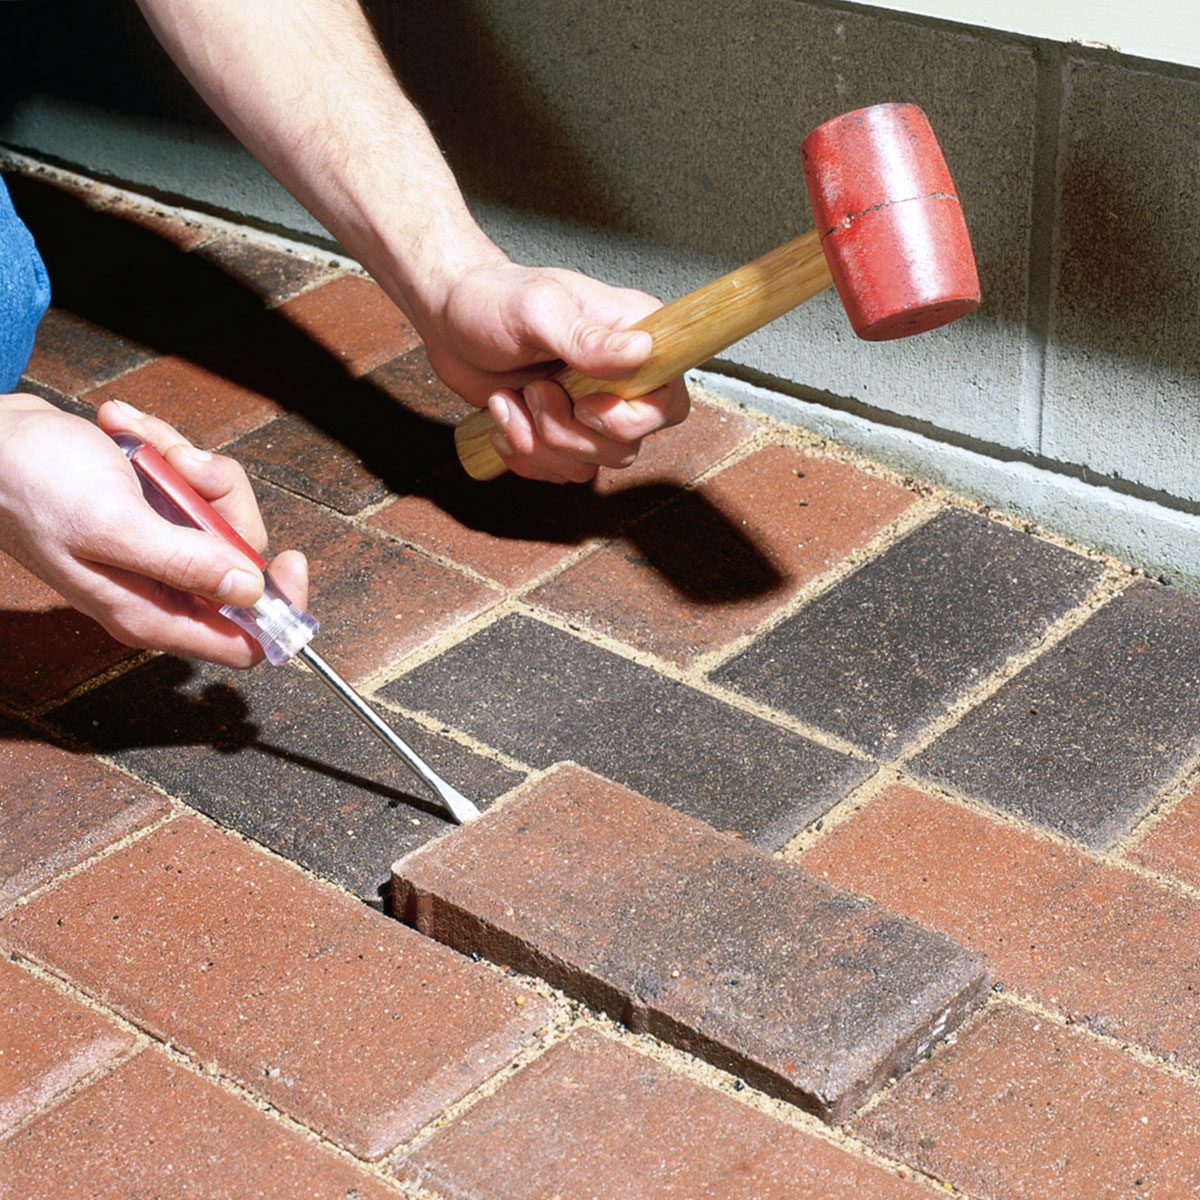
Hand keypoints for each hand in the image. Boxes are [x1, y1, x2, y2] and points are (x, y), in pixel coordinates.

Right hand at [0, 394, 306, 665]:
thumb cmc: (32, 485)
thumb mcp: (112, 526)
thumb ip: (185, 564)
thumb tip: (251, 590)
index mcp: (152, 612)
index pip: (244, 640)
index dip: (279, 607)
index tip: (293, 559)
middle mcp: (162, 587)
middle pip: (244, 560)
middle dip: (221, 501)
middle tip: (182, 467)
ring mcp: (160, 547)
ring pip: (223, 511)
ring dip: (189, 465)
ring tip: (143, 445)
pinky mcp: (157, 511)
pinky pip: (195, 481)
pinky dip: (168, 448)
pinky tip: (128, 433)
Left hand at [419, 262, 690, 482]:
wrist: (450, 317)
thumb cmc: (493, 299)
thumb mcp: (537, 308)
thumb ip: (585, 338)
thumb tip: (639, 352)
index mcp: (634, 339)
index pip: (670, 402)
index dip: (632, 420)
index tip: (586, 404)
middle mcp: (621, 381)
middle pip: (626, 447)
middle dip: (569, 434)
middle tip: (535, 392)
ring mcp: (590, 412)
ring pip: (588, 466)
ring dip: (538, 443)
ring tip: (509, 399)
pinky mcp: (560, 434)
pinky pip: (556, 471)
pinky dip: (521, 453)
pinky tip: (503, 415)